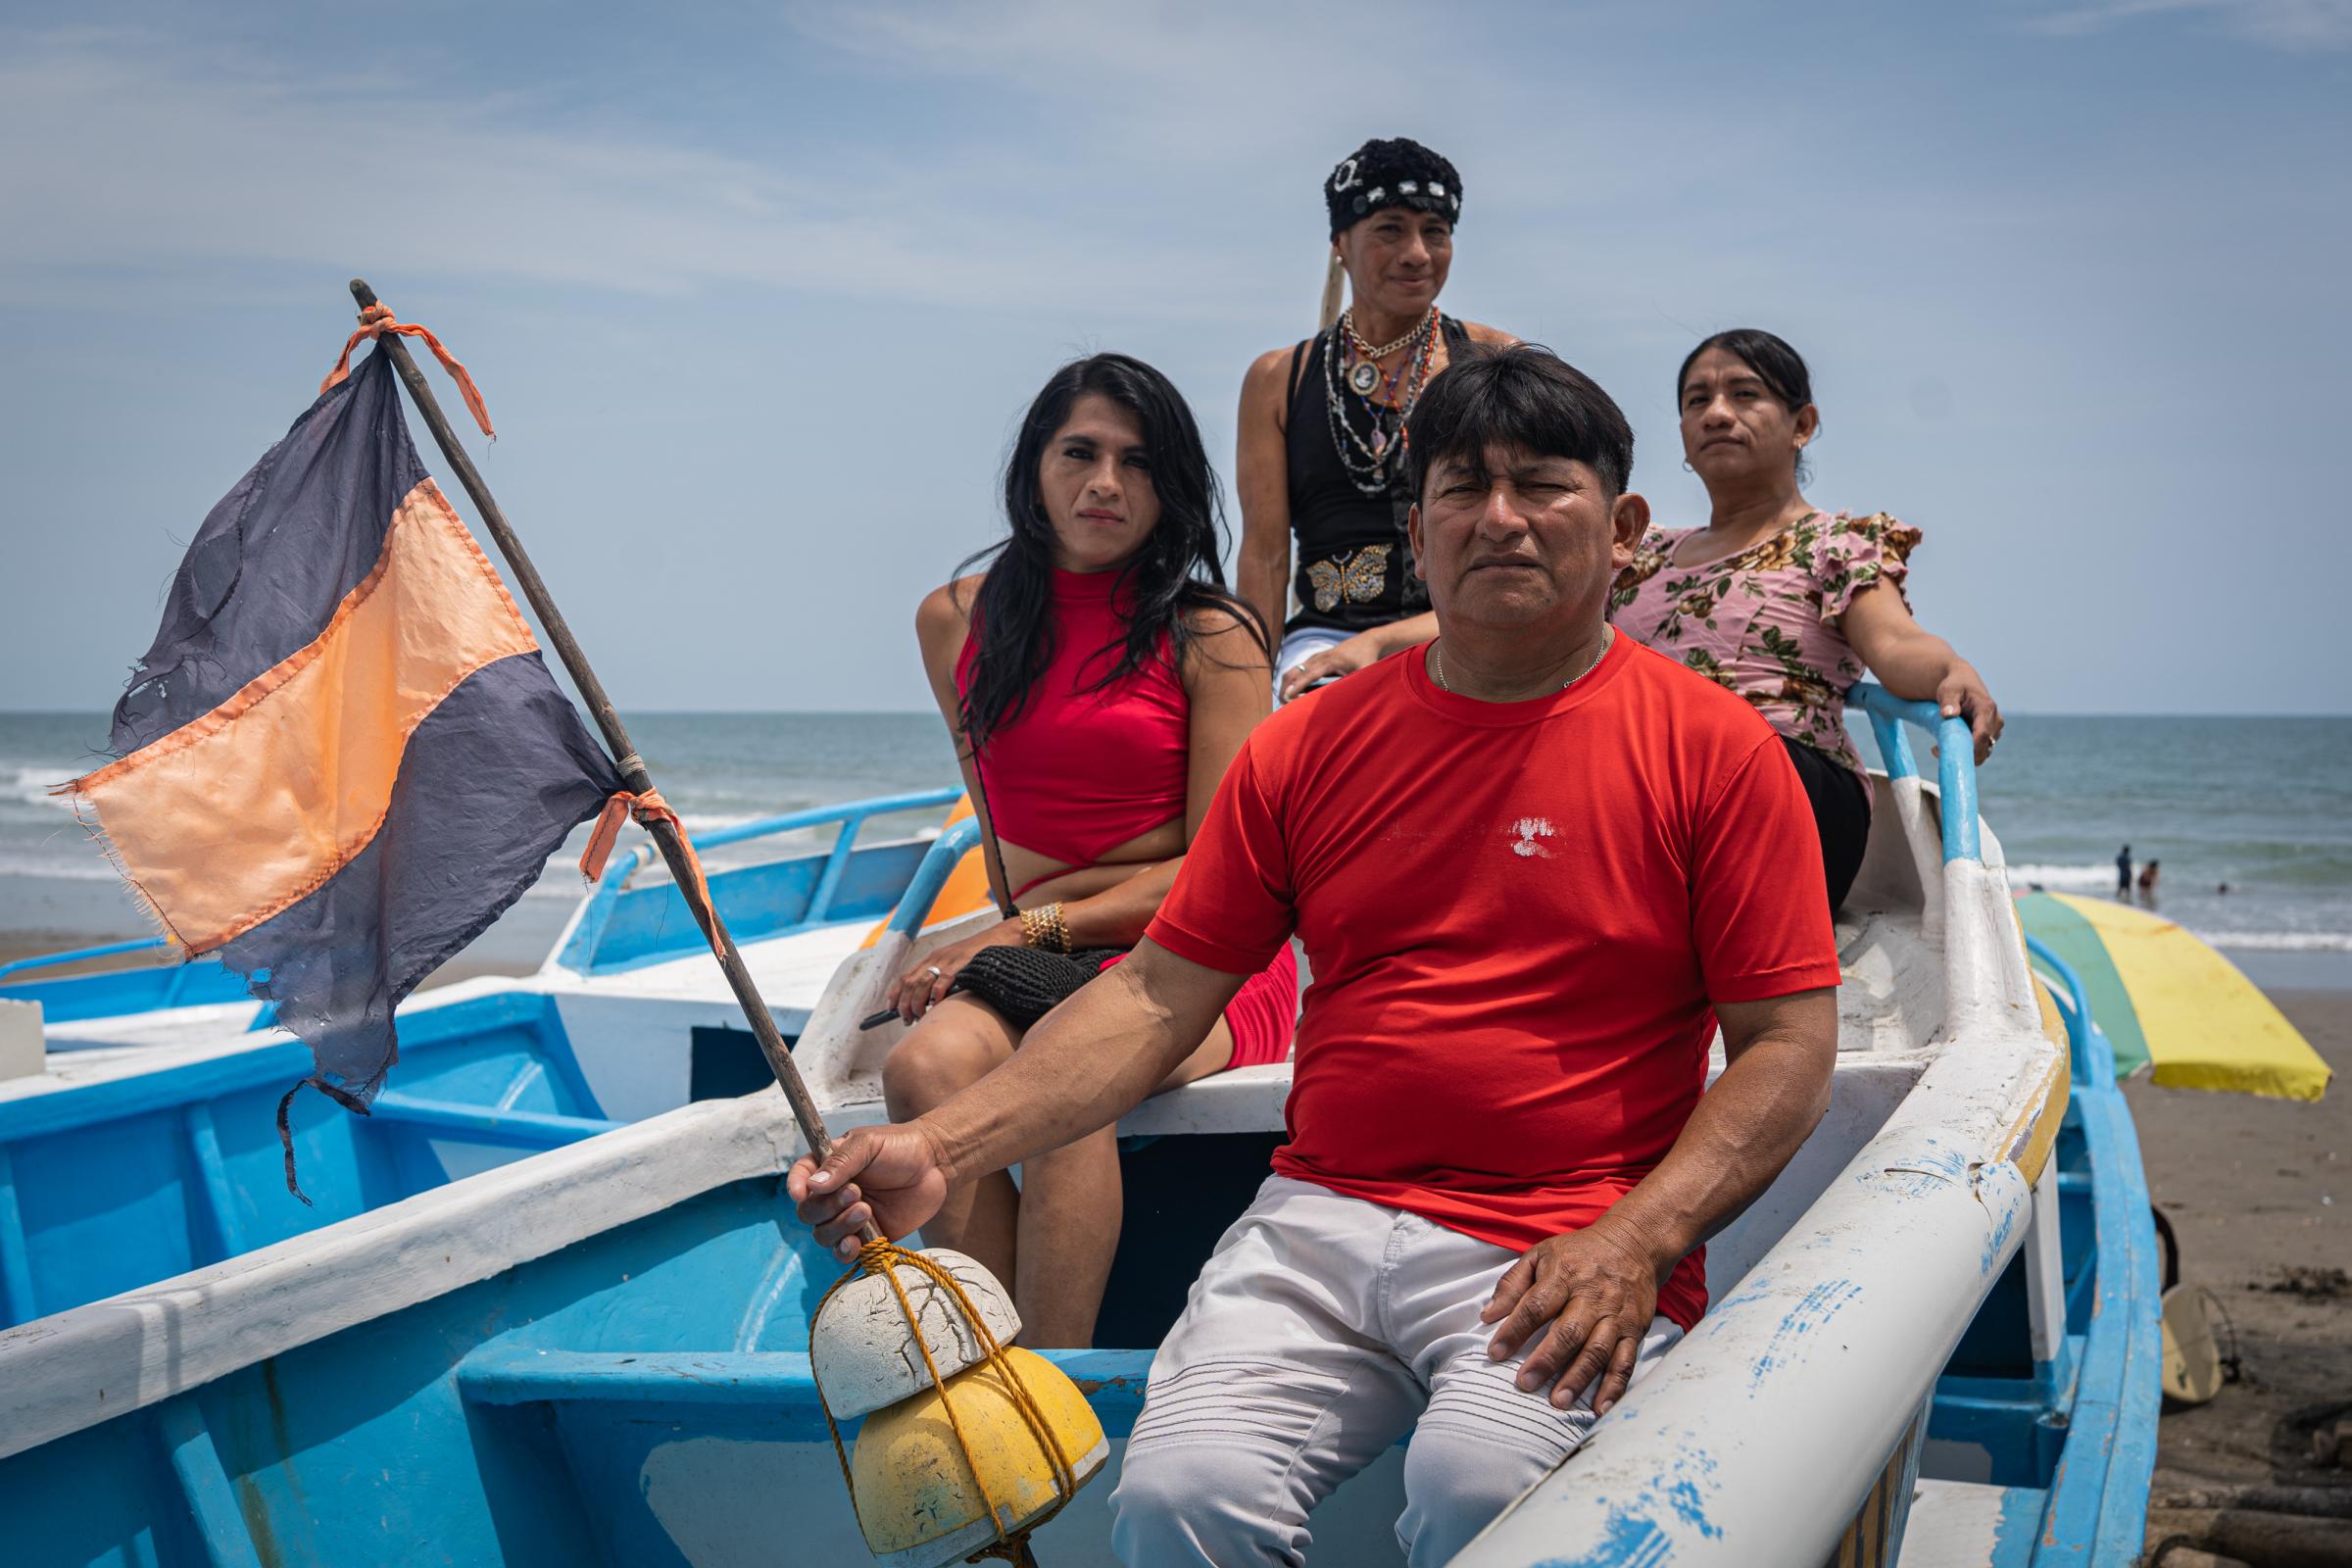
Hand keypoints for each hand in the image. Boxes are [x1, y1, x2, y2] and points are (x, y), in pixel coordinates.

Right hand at [787, 1122, 953, 1261]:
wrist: (936, 1163)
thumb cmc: (900, 1146)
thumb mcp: (868, 1145)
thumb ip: (840, 1163)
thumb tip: (812, 1186)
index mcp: (829, 1167)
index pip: (800, 1178)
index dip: (795, 1187)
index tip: (801, 1193)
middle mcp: (833, 1195)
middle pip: (808, 1213)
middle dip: (827, 1207)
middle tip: (857, 1193)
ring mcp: (849, 1218)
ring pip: (824, 1235)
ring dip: (839, 1227)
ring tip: (866, 1210)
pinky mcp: (868, 1237)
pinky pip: (844, 1253)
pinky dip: (845, 1251)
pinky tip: (856, 1243)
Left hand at [890, 918, 1023, 1022]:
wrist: (1003, 937)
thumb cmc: (981, 956)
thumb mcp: (957, 965)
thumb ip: (943, 980)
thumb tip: (931, 1004)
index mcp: (933, 958)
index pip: (906, 976)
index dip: (895, 993)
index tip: (890, 1009)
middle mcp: (937, 957)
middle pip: (910, 982)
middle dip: (904, 1003)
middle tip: (906, 1019)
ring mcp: (949, 959)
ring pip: (922, 982)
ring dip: (917, 1002)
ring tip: (917, 1016)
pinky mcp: (963, 961)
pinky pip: (944, 978)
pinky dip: (937, 992)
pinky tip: (935, 1004)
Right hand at [1278, 627, 1389, 702]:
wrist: (1368, 641)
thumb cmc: (1368, 658)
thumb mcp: (1366, 672)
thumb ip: (1358, 683)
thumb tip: (1350, 698)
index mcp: (1331, 660)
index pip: (1310, 674)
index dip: (1298, 685)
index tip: (1287, 696)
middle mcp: (1320, 657)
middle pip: (1297, 671)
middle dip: (1287, 686)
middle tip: (1282, 703)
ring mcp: (1316, 657)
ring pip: (1295, 669)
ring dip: (1288, 684)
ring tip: (1283, 700)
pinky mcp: (1316, 659)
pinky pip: (1300, 669)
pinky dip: (1293, 680)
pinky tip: (1291, 691)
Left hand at [1479, 1222, 1664, 1415]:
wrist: (1634, 1244)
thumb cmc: (1579, 1253)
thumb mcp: (1541, 1255)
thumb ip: (1512, 1284)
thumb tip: (1488, 1315)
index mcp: (1565, 1275)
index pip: (1536, 1305)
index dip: (1514, 1330)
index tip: (1495, 1353)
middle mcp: (1592, 1296)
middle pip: (1569, 1331)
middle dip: (1546, 1360)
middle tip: (1525, 1384)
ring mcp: (1616, 1316)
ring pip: (1598, 1350)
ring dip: (1578, 1379)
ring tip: (1558, 1402)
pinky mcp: (1635, 1330)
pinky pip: (1626, 1362)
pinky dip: (1614, 1388)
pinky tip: (1600, 1408)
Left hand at [1935, 663, 2003, 765]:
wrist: (1962, 682)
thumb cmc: (1954, 685)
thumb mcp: (1948, 690)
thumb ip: (1948, 701)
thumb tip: (1948, 714)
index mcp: (1987, 708)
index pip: (1983, 733)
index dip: (1970, 746)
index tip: (1952, 752)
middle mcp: (1995, 721)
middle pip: (1985, 747)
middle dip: (1963, 753)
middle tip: (1935, 751)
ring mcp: (1994, 729)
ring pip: (1983, 752)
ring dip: (1963, 755)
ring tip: (1937, 749)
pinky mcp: (1989, 735)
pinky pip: (1980, 751)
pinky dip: (1965, 753)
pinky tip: (1947, 747)